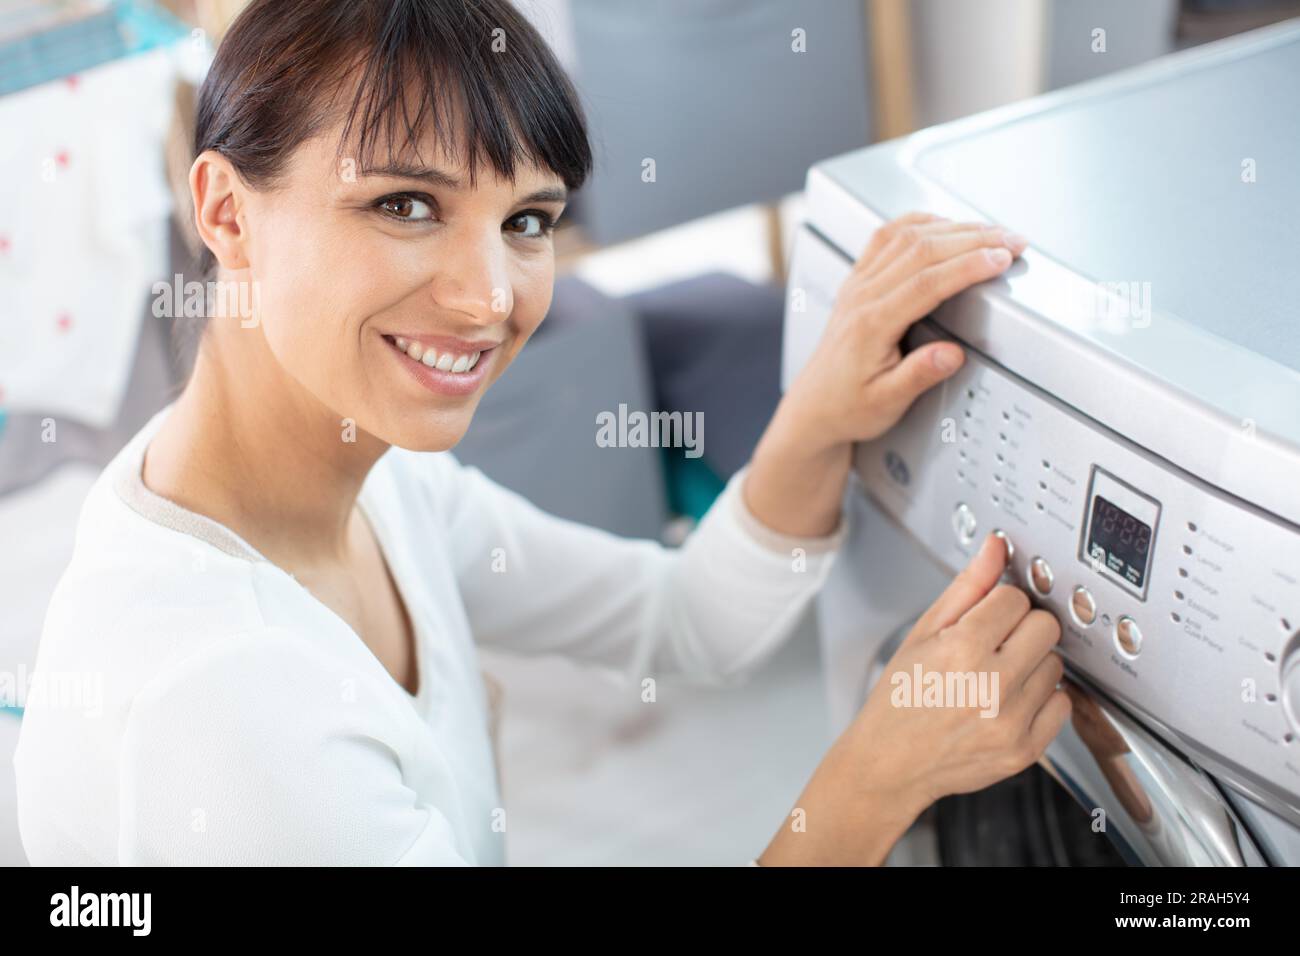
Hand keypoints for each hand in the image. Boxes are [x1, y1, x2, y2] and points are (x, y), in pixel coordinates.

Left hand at [743, 214, 1026, 537]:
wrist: (814, 407)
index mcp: (871, 324)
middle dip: (974, 239)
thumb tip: (951, 354)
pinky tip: (943, 223)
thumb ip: (918, 376)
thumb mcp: (885, 403)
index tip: (1001, 258)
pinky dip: (919, 223)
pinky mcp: (857, 281)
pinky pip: (887, 237)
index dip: (968, 265)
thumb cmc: (847, 407)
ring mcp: (858, 284)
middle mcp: (862, 296)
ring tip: (992, 230)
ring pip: (907, 236)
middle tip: (1012, 240)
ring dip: (953, 227)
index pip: (926, 282)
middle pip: (922, 250)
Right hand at [759, 533, 1069, 864]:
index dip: (998, 604)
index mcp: (962, 648)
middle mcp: (990, 685)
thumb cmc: (900, 698)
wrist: (889, 762)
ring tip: (996, 677)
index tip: (984, 618)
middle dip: (1021, 629)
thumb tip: (997, 548)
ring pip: (1056, 664)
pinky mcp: (1026, 749)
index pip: (1015, 598)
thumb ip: (967, 588)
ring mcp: (1011, 720)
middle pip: (1045, 627)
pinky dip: (1041, 699)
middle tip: (994, 645)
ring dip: (1031, 665)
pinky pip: (1061, 704)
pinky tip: (1008, 701)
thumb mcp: (922, 633)